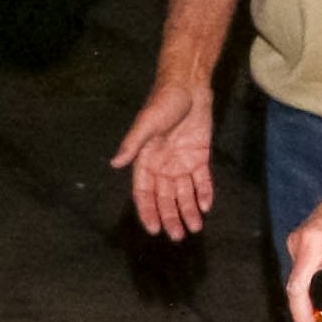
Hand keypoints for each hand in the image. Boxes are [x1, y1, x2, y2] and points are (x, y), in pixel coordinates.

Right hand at [110, 82, 214, 239]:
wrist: (189, 85)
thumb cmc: (163, 101)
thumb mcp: (147, 122)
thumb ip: (133, 144)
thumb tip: (114, 163)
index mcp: (145, 160)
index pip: (144, 193)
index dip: (148, 211)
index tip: (154, 230)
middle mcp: (162, 166)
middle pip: (165, 198)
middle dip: (171, 217)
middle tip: (178, 236)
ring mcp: (181, 162)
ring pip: (184, 193)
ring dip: (188, 210)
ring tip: (194, 228)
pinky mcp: (199, 156)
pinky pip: (202, 180)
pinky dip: (204, 192)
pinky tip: (207, 206)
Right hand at [284, 202, 321, 321]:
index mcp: (311, 243)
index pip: (297, 288)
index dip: (301, 314)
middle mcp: (297, 242)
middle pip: (301, 284)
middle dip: (319, 296)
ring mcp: (297, 240)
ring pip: (305, 277)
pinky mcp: (301, 240)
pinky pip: (307, 268)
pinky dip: (321, 274)